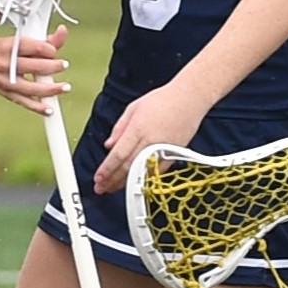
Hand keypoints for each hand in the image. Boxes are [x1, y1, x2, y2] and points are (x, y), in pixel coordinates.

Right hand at [0, 28, 68, 114]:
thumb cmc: (2, 50)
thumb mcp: (19, 41)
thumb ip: (43, 40)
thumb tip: (62, 32)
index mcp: (11, 46)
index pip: (37, 47)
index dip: (51, 49)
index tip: (54, 51)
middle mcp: (7, 63)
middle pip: (37, 67)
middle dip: (54, 66)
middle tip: (63, 65)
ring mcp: (6, 80)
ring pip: (33, 87)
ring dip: (52, 89)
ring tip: (64, 87)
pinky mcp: (6, 93)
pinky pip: (25, 102)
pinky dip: (38, 107)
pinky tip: (49, 109)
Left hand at [93, 79, 213, 193]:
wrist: (189, 99)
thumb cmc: (162, 100)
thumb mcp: (133, 108)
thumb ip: (119, 128)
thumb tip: (108, 145)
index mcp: (138, 129)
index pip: (118, 155)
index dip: (106, 169)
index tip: (98, 178)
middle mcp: (150, 141)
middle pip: (127, 167)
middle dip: (112, 180)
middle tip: (101, 188)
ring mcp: (162, 150)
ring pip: (141, 173)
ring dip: (125, 183)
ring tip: (113, 188)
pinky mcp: (173, 155)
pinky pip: (156, 172)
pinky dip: (144, 179)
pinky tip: (134, 184)